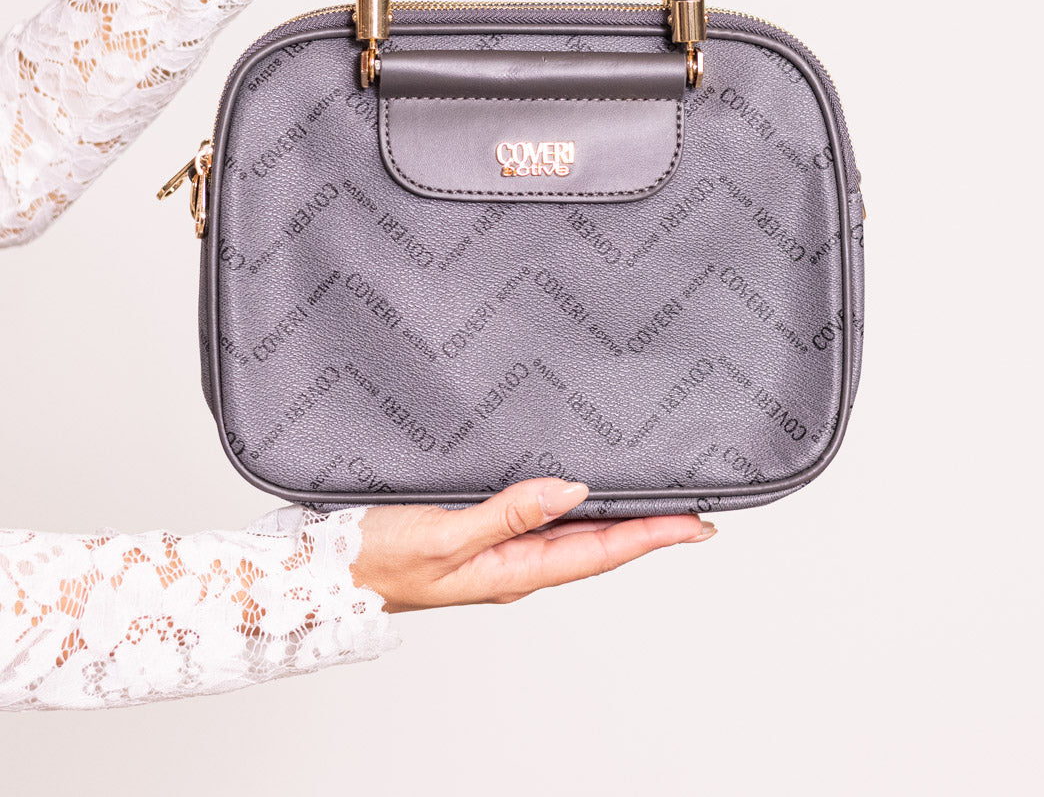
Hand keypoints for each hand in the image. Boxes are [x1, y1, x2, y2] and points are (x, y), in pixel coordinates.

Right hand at [349, 478, 715, 613]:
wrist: (326, 568)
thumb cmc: (378, 557)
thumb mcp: (445, 535)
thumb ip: (509, 513)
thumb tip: (572, 490)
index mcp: (514, 571)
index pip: (601, 552)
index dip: (653, 536)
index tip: (698, 524)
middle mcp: (515, 563)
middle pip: (598, 545)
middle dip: (648, 527)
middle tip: (693, 508)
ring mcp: (498, 551)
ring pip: (573, 533)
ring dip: (615, 518)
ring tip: (653, 499)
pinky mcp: (480, 534)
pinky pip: (541, 521)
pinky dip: (574, 506)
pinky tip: (580, 490)